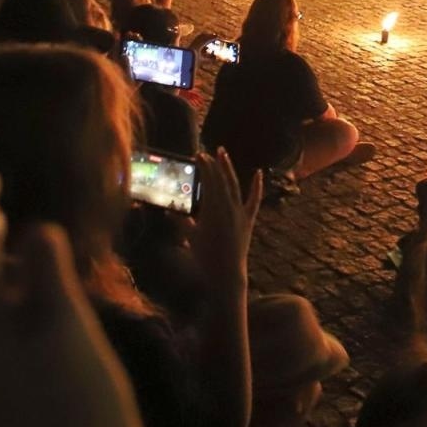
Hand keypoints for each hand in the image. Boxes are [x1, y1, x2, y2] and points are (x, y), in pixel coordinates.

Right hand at [189, 149, 258, 287]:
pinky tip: (258, 173)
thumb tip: (167, 210)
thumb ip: (180, 221)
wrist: (226, 273)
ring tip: (224, 153)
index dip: (204, 167)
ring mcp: (240, 212)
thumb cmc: (205, 256)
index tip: (198, 156)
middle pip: (220, 180)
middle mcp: (227, 207)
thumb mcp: (190, 236)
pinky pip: (254, 200)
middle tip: (206, 153)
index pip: (208, 181)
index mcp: (212, 208)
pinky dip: (257, 186)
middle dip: (213, 165)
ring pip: (234, 185)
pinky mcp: (248, 219)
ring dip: (229, 168)